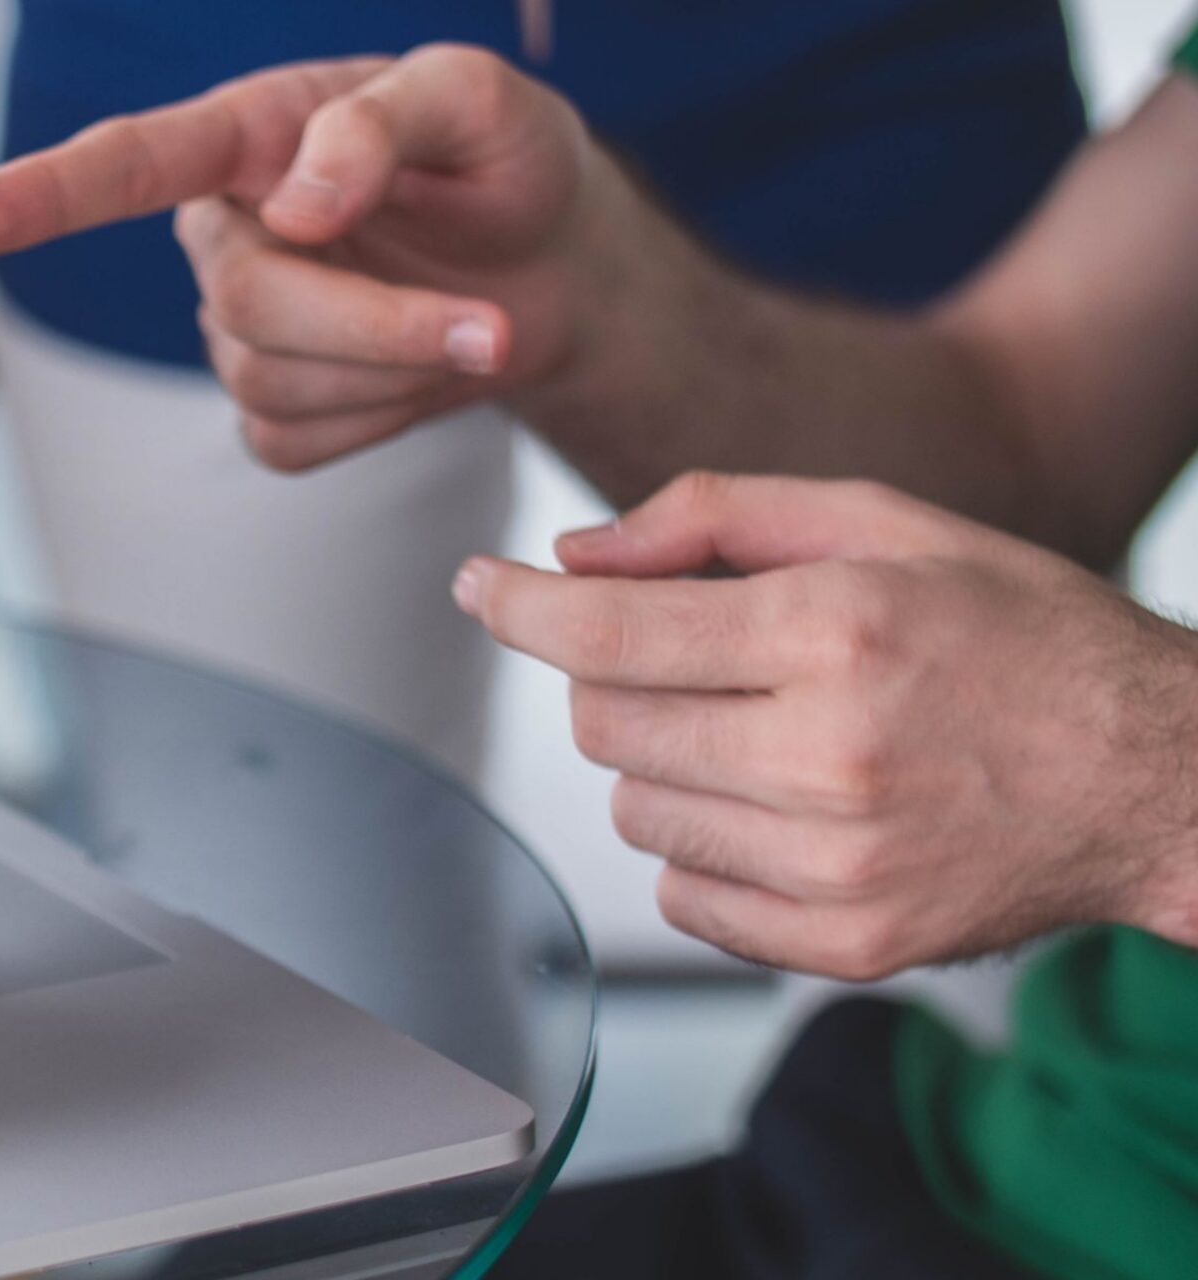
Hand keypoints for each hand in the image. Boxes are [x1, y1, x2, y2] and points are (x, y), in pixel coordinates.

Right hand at [0, 46, 629, 471]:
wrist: (557, 267)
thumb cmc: (504, 161)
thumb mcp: (479, 100)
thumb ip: (383, 123)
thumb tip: (297, 207)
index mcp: (249, 135)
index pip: (125, 165)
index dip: (35, 198)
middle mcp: (223, 230)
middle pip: (246, 304)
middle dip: (375, 325)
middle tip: (489, 325)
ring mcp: (239, 327)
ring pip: (271, 382)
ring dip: (396, 369)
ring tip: (475, 326)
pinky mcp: (273, 409)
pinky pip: (294, 442)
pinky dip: (381, 420)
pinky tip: (418, 374)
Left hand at [455, 472, 1197, 978]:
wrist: (1157, 776)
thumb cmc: (1020, 635)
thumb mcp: (885, 523)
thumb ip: (714, 516)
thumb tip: (573, 557)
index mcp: (836, 633)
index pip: (607, 633)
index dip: (519, 608)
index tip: (480, 587)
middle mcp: (829, 756)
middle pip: (605, 723)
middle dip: (618, 677)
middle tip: (695, 657)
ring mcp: (837, 866)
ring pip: (634, 811)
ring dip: (664, 763)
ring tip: (764, 732)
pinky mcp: (846, 946)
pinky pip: (684, 897)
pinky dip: (703, 850)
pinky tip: (781, 806)